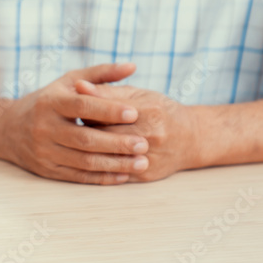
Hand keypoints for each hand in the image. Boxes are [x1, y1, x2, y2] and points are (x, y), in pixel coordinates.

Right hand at [0, 64, 151, 185]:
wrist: (7, 129)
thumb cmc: (47, 101)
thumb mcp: (68, 81)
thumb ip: (101, 74)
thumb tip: (133, 66)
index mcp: (50, 102)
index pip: (82, 107)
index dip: (108, 110)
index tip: (134, 113)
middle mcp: (44, 127)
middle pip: (85, 139)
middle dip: (116, 143)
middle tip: (144, 144)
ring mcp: (44, 151)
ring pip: (84, 161)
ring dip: (115, 164)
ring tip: (141, 162)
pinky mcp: (47, 170)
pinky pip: (78, 177)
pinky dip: (102, 178)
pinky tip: (124, 175)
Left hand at [84, 84, 200, 181]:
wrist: (192, 139)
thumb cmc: (161, 110)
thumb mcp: (139, 94)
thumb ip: (108, 91)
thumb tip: (78, 86)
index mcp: (150, 111)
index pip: (107, 112)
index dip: (87, 111)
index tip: (74, 108)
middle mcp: (152, 136)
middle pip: (106, 135)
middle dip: (86, 131)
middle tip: (71, 126)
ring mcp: (149, 158)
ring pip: (108, 157)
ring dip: (90, 150)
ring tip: (80, 141)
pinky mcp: (145, 176)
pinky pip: (114, 175)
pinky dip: (98, 168)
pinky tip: (88, 159)